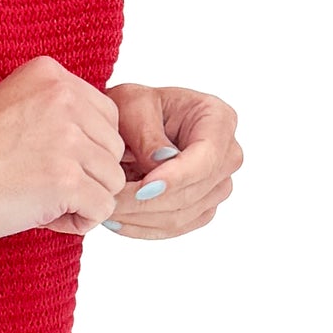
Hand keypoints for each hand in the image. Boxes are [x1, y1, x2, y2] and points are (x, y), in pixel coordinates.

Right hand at [0, 55, 126, 243]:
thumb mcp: (15, 107)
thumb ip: (62, 112)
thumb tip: (115, 145)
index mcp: (51, 73)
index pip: (107, 117)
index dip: (83, 150)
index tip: (44, 161)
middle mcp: (63, 96)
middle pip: (114, 149)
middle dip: (87, 175)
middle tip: (41, 185)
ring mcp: (66, 137)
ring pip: (113, 180)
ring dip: (83, 200)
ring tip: (40, 200)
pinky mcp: (65, 178)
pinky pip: (102, 209)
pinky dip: (78, 222)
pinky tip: (43, 216)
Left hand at [100, 84, 242, 240]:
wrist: (132, 122)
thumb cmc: (135, 106)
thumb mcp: (134, 105)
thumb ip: (147, 134)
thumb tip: (161, 162)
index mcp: (219, 120)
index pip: (206, 157)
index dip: (175, 177)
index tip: (142, 187)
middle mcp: (227, 155)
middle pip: (193, 192)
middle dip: (147, 201)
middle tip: (109, 200)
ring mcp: (218, 185)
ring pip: (182, 215)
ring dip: (140, 217)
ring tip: (106, 209)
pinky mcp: (202, 208)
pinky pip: (175, 227)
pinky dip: (143, 227)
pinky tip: (116, 220)